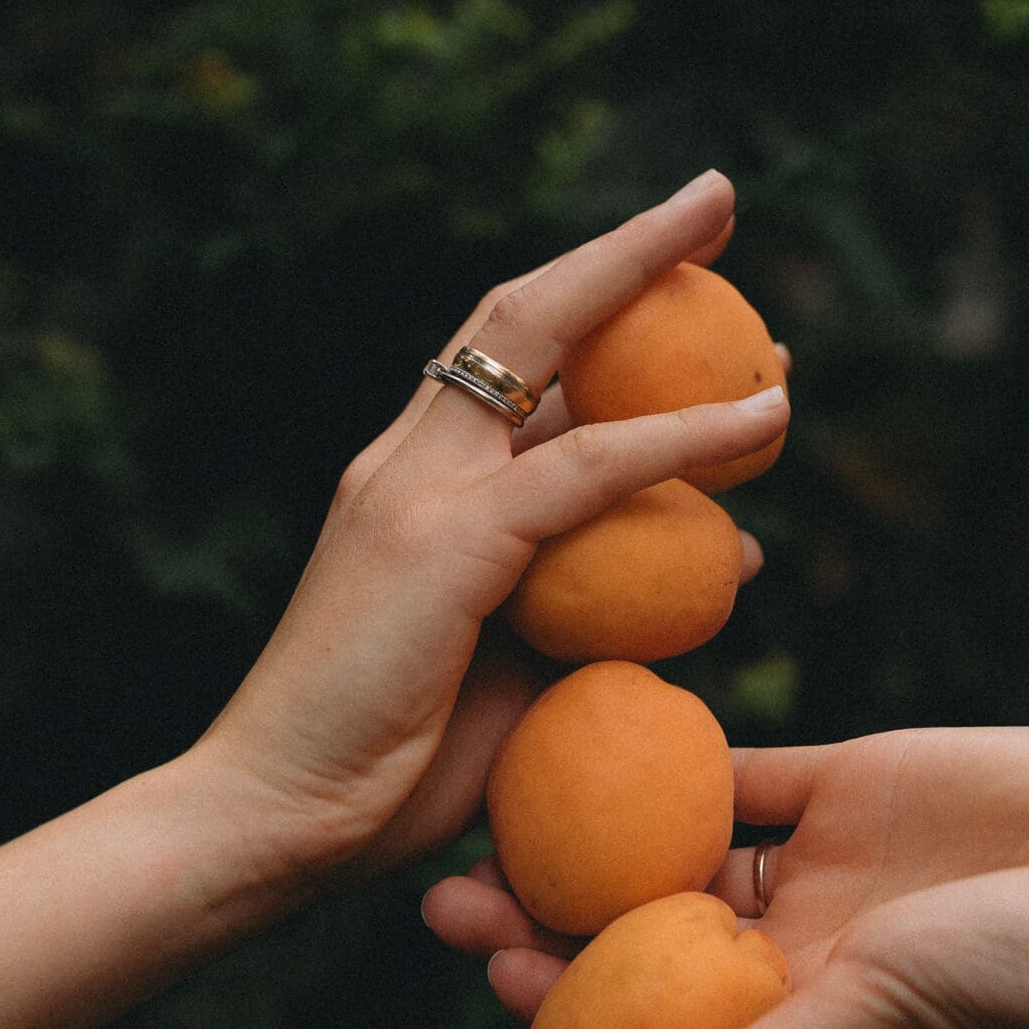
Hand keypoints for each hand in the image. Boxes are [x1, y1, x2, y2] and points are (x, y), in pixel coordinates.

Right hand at [189, 171, 788, 900]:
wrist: (270, 824)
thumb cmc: (384, 770)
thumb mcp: (509, 664)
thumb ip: (593, 595)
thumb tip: (726, 559)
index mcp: (410, 480)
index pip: (503, 351)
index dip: (591, 292)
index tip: (684, 267)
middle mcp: (407, 460)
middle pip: (524, 310)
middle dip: (624, 247)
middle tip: (716, 204)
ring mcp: (417, 490)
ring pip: (548, 347)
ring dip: (656, 297)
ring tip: (752, 286)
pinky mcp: (445, 542)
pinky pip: (589, 469)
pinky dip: (681, 438)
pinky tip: (758, 424)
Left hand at [423, 727, 1028, 1028]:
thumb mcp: (874, 1026)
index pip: (645, 1025)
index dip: (556, 1001)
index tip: (472, 965)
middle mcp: (792, 954)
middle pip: (636, 934)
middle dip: (542, 914)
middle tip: (446, 886)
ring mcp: (820, 865)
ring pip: (674, 841)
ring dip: (590, 825)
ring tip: (494, 798)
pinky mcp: (854, 782)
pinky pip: (744, 762)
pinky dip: (680, 743)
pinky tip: (597, 712)